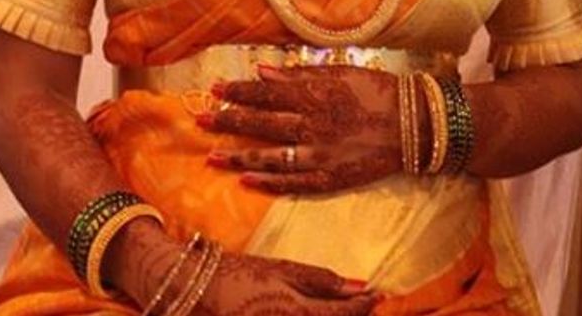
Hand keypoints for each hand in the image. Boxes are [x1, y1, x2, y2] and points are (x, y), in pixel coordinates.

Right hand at [196, 251, 378, 315]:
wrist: (202, 290)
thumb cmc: (244, 274)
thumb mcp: (283, 270)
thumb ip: (321, 280)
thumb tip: (361, 285)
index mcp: (295, 311)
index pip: (342, 315)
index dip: (365, 307)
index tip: (379, 294)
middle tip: (364, 305)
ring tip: (340, 309)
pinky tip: (313, 313)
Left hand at [198, 64, 419, 193]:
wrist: (413, 125)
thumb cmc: (376, 91)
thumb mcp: (340, 72)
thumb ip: (300, 74)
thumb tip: (264, 71)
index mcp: (313, 94)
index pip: (265, 92)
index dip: (238, 92)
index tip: (214, 90)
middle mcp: (310, 125)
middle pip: (260, 123)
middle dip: (227, 122)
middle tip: (200, 120)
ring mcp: (317, 156)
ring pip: (268, 157)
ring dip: (238, 157)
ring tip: (212, 157)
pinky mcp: (328, 179)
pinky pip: (291, 183)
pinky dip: (267, 182)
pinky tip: (245, 181)